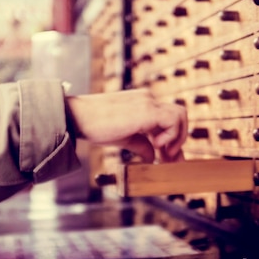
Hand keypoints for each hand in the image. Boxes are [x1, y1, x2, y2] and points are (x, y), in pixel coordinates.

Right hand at [66, 88, 187, 162]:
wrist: (77, 117)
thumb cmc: (95, 125)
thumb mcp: (124, 138)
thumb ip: (142, 145)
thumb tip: (152, 157)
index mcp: (143, 104)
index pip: (168, 119)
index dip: (173, 139)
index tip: (168, 157)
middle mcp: (148, 100)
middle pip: (179, 115)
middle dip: (179, 139)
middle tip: (170, 158)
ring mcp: (149, 102)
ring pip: (180, 115)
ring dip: (177, 137)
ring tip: (164, 153)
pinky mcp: (147, 110)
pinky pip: (173, 120)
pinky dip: (171, 135)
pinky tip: (157, 146)